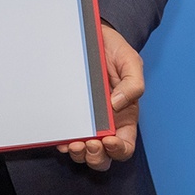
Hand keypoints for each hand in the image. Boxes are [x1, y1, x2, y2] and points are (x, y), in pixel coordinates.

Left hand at [57, 23, 142, 171]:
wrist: (93, 37)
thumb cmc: (114, 52)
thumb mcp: (131, 63)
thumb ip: (133, 84)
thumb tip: (118, 104)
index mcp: (125, 118)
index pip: (125, 146)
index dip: (118, 150)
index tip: (109, 140)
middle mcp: (106, 125)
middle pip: (103, 156)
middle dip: (96, 157)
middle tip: (89, 145)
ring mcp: (86, 122)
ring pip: (83, 151)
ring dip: (78, 154)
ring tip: (74, 144)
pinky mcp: (69, 114)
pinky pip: (65, 135)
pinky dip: (63, 142)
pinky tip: (61, 138)